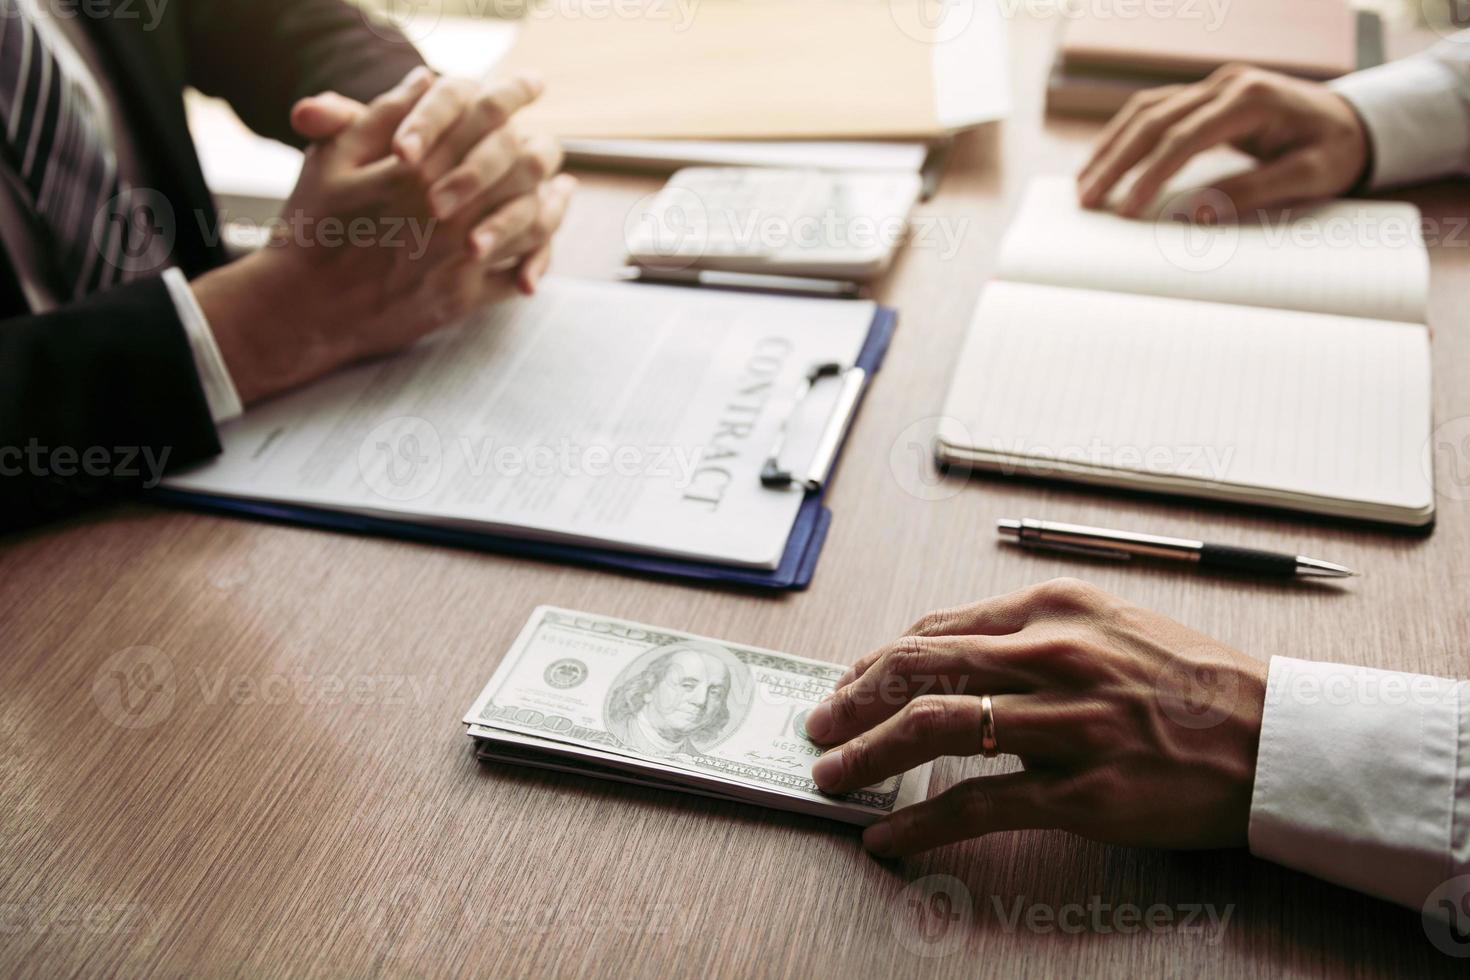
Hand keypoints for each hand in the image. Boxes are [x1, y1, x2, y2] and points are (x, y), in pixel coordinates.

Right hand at [194, 68, 574, 404]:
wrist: (303, 307)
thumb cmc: (312, 227)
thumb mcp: (334, 157)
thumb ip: (383, 115)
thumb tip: (426, 79)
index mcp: (417, 169)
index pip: (483, 120)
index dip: (513, 95)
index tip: (532, 85)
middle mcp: (448, 212)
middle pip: (522, 167)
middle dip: (540, 150)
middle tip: (546, 145)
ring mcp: (460, 258)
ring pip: (532, 222)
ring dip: (552, 204)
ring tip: (561, 192)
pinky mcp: (463, 299)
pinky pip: (519, 276)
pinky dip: (537, 259)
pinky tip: (541, 245)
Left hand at [805, 579, 1267, 857]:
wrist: (1275, 740)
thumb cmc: (1193, 682)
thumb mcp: (1111, 625)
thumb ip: (1033, 633)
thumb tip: (950, 654)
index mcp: (1055, 607)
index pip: (937, 629)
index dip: (878, 661)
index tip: (849, 684)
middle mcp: (1053, 654)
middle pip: (919, 667)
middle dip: (852, 700)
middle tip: (818, 727)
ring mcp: (1067, 723)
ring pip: (935, 727)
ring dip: (867, 753)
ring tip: (832, 775)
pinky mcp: (1082, 791)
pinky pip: (978, 806)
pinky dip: (920, 822)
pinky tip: (887, 835)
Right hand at [1076, 65, 1369, 218]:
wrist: (1355, 122)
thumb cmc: (1335, 151)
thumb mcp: (1308, 177)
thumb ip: (1252, 192)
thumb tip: (1194, 214)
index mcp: (1251, 98)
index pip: (1184, 138)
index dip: (1150, 176)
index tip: (1126, 211)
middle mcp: (1226, 83)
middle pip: (1153, 119)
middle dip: (1115, 162)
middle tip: (1086, 200)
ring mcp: (1212, 85)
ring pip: (1145, 110)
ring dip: (1110, 147)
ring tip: (1083, 184)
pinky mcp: (1204, 95)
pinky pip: (1153, 111)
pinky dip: (1124, 137)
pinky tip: (1105, 162)